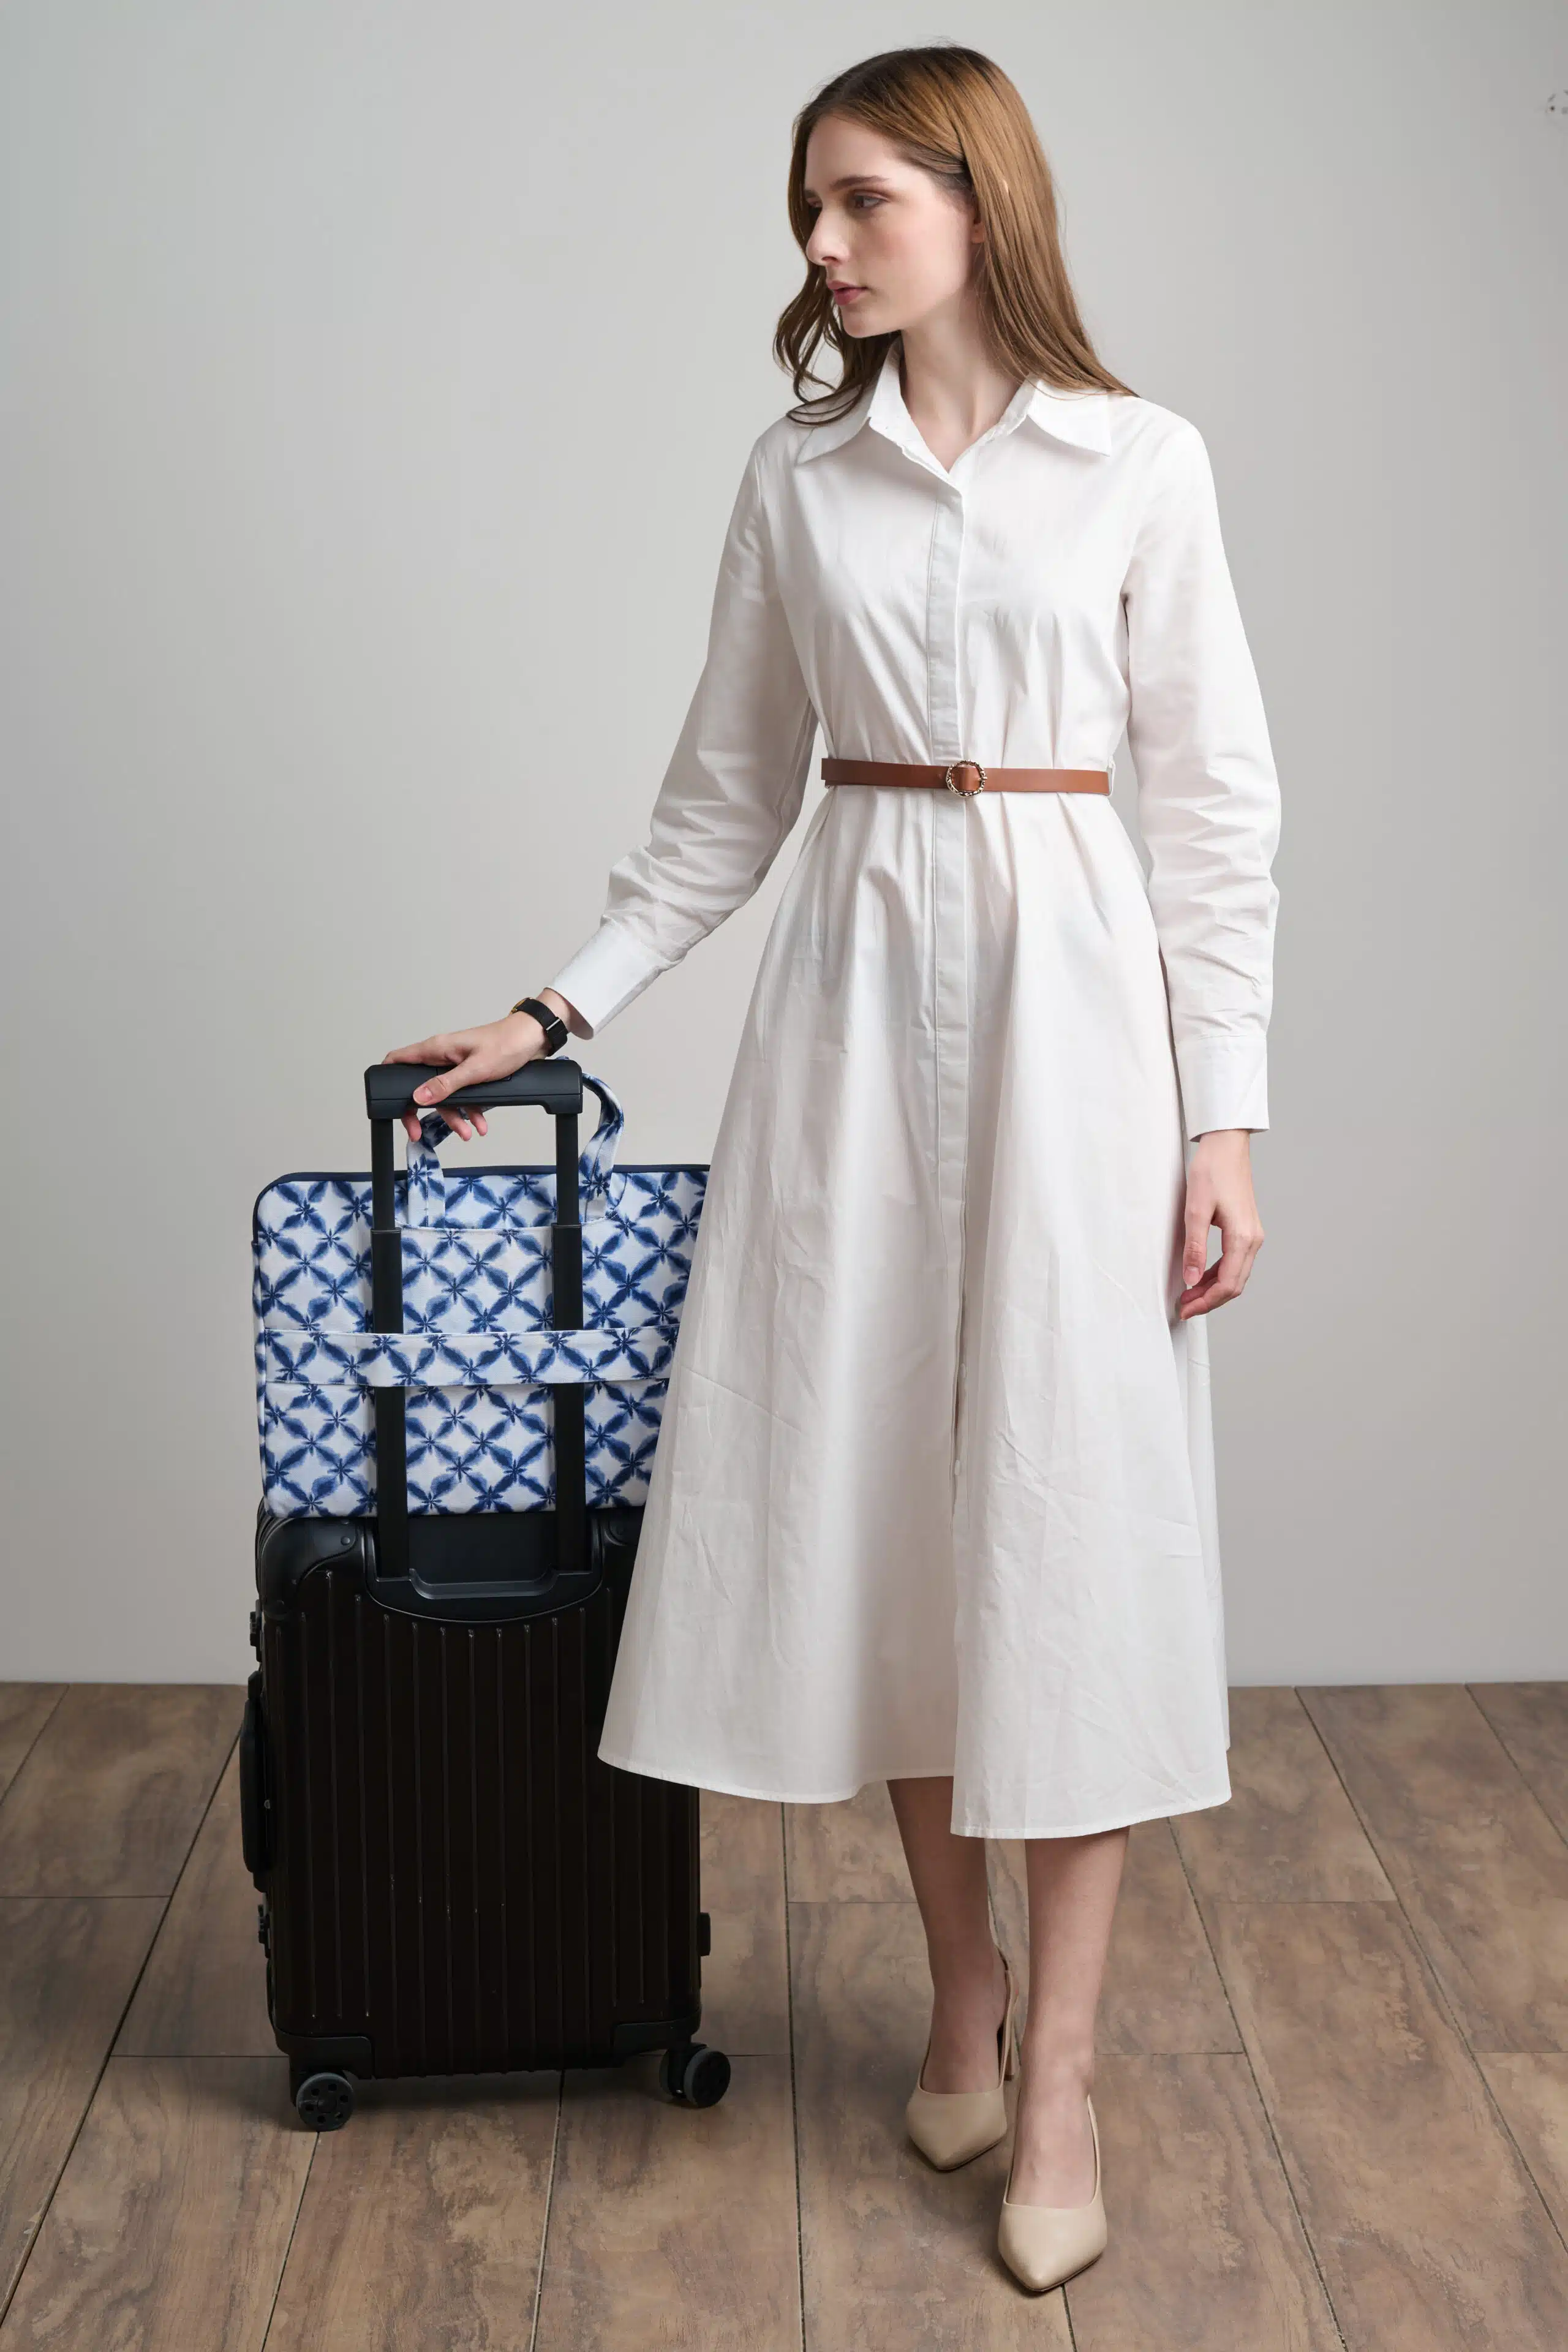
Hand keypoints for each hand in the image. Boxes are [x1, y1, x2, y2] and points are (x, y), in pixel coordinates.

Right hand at [381, 990, 578, 1145]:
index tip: (387, 1102)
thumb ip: (446, 1084)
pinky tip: (480, 1123)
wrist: (532, 1040)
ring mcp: (455, 1065)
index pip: (398, 1059)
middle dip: (422, 1112)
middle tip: (418, 1133)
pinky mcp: (469, 1073)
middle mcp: (442, 1056)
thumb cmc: (506, 1044)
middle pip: (420, 1087)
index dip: (387, 1078)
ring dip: (455, 1116)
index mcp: (437, 1048)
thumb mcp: (474, 1069)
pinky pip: (462, 1095)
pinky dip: (471, 1110)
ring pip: (444, 1096)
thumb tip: (419, 1096)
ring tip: (468, 1133)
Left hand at [1178, 1130, 1263, 1318]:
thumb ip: (1194, 1247)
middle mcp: (1253, 1240)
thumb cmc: (1211, 1171)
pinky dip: (1218, 1275)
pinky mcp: (1246, 1230)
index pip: (1227, 1284)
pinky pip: (1235, 1262)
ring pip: (1236, 1276)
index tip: (1184, 1309)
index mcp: (1242, 1238)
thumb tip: (1192, 1280)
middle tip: (1183, 1307)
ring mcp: (1252, 1235)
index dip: (1205, 1302)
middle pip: (1234, 1285)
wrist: (1226, 1145)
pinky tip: (1200, 1276)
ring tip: (1188, 1295)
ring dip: (1213, 1289)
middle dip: (1209, 1301)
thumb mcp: (1195, 1209)